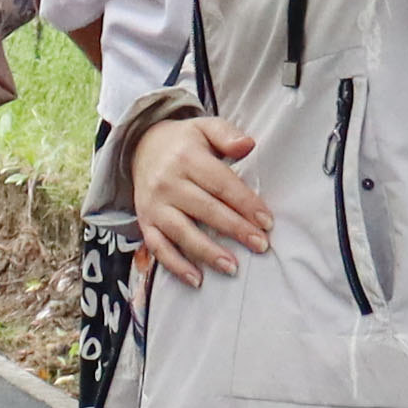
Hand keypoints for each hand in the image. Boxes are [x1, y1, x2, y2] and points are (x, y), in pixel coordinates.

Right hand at [132, 113, 270, 285]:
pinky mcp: (145, 222)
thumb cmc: (183, 143)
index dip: (245, 203)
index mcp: (187, 158)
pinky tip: (196, 279)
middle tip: (260, 245)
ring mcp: (155, 205)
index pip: (221, 183)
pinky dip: (175, 266)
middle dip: (235, 229)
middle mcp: (168, 182)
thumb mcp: (205, 128)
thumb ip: (227, 135)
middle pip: (206, 209)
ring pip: (182, 232)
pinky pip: (158, 247)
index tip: (266, 221)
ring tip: (232, 267)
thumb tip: (248, 145)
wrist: (140, 148)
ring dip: (208, 252)